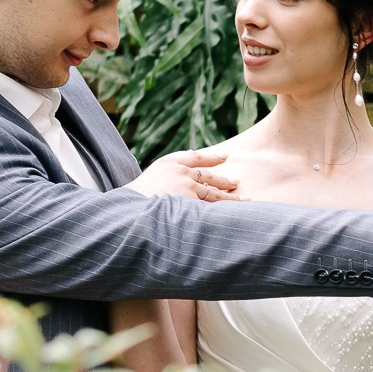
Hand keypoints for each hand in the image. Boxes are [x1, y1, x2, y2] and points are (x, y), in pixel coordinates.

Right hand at [125, 149, 239, 201]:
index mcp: (168, 163)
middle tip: (236, 183)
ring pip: (214, 194)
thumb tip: (187, 169)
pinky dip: (223, 212)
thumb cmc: (135, 200)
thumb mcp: (149, 178)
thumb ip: (166, 174)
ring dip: (230, 199)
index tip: (225, 156)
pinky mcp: (193, 203)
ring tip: (244, 201)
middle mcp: (181, 172)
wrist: (128, 211)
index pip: (195, 157)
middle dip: (224, 180)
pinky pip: (211, 209)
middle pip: (209, 176)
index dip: (212, 157)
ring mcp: (188, 188)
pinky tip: (235, 215)